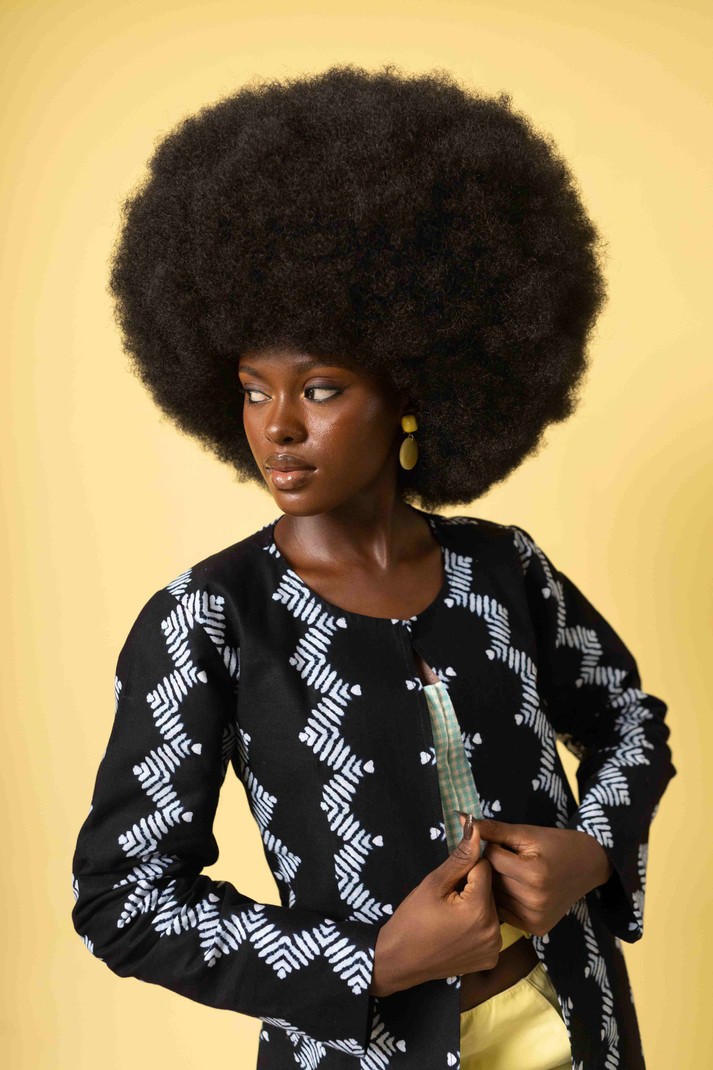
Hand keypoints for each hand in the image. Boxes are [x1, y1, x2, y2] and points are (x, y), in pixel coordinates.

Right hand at [371, 817, 501, 995]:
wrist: (399, 961)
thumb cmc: (412, 919)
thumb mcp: (433, 884)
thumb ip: (460, 857)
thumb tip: (476, 829)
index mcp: (479, 910)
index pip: (484, 868)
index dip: (465, 868)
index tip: (448, 880)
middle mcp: (494, 931)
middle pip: (489, 890)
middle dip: (471, 887)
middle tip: (446, 899)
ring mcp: (493, 948)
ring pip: (490, 908)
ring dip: (475, 905)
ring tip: (450, 915)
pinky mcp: (490, 959)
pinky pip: (489, 929)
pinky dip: (477, 925)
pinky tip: (457, 930)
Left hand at [476, 818, 613, 936]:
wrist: (588, 866)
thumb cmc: (556, 844)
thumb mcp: (526, 832)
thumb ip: (493, 829)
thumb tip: (461, 818)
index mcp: (534, 873)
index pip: (491, 858)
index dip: (494, 846)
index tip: (506, 844)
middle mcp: (534, 900)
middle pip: (492, 878)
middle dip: (493, 866)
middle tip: (510, 859)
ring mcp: (535, 918)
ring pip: (495, 896)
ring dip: (497, 883)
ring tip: (514, 874)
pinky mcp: (537, 928)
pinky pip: (505, 912)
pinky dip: (505, 900)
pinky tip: (516, 890)